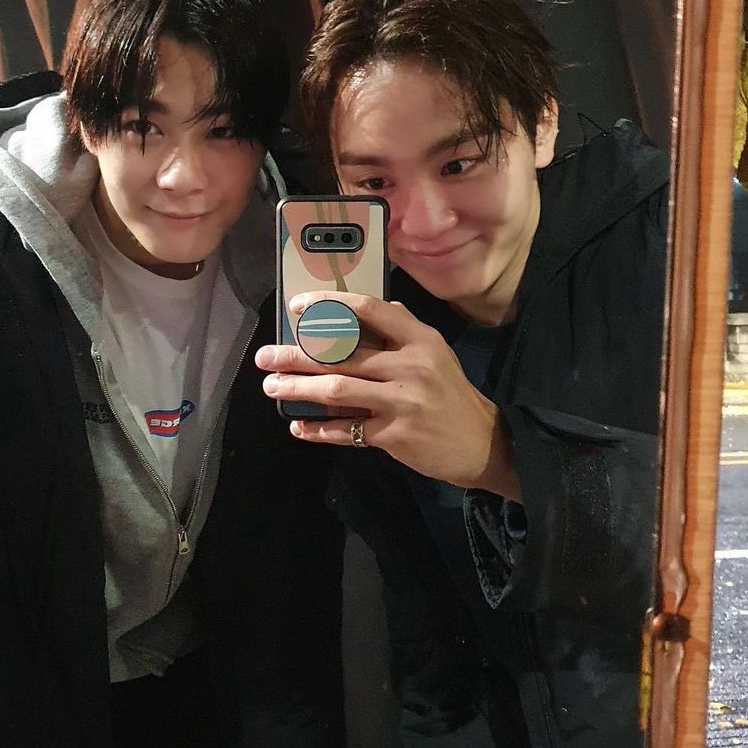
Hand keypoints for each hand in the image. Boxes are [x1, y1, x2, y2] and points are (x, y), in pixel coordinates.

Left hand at [256, 292, 519, 499]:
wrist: (482, 442)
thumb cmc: (450, 393)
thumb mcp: (435, 353)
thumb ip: (400, 330)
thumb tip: (362, 307)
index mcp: (419, 339)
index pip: (368, 310)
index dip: (329, 305)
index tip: (297, 307)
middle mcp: (410, 366)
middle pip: (342, 354)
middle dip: (296, 354)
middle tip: (265, 356)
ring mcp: (402, 401)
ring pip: (338, 390)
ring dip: (299, 388)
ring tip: (271, 386)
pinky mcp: (395, 435)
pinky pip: (348, 430)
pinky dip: (319, 429)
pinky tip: (298, 426)